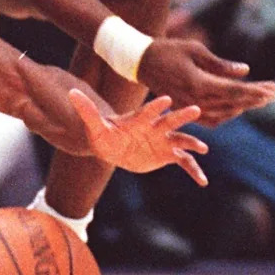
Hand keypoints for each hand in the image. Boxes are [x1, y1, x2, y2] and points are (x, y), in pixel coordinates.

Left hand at [72, 91, 208, 185]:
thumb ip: (86, 110)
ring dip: (192, 143)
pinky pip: (184, 161)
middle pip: (170, 120)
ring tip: (203, 148)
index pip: (147, 111)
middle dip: (181, 116)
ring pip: (181, 140)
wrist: (113, 146)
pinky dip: (194, 170)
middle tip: (196, 109)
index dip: (155, 106)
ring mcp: (163, 140)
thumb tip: (71, 93)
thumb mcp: (94, 125)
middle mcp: (154, 127)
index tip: (166, 99)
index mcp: (138, 119)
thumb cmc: (104, 133)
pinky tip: (202, 181)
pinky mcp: (167, 154)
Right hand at [137, 37, 274, 126]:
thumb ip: (220, 64)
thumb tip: (245, 71)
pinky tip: (236, 107)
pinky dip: (226, 115)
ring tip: (259, 98)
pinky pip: (210, 120)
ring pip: (223, 115)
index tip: (273, 89)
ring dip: (243, 107)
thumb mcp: (195, 50)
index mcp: (198, 83)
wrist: (140, 61)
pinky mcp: (184, 109)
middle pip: (232, 104)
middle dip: (255, 98)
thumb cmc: (168, 50)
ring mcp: (188, 107)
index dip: (255, 91)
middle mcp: (194, 100)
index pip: (234, 92)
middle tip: (273, 92)